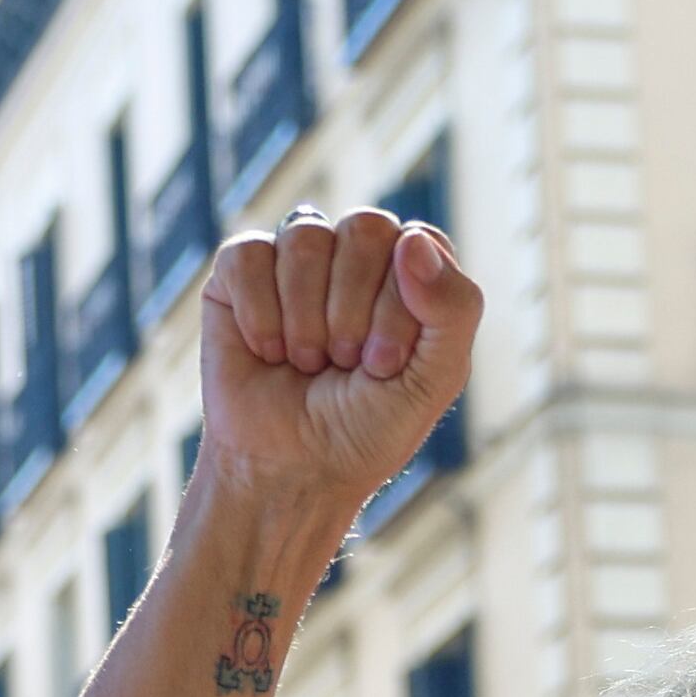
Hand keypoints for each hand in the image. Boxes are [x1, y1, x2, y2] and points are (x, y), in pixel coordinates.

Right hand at [197, 209, 478, 523]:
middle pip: (365, 227)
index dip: (401, 305)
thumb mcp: (434, 381)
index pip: (418, 243)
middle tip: (347, 363)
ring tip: (308, 363)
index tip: (385, 366)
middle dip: (355, 310)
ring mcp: (298, 258)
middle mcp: (358, 254)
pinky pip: (248, 254)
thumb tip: (413, 240)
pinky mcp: (241, 270)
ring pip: (306, 236)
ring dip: (307, 318)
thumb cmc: (367, 429)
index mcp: (413, 273)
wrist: (291, 470)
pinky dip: (260, 315)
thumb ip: (453, 309)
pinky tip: (267, 352)